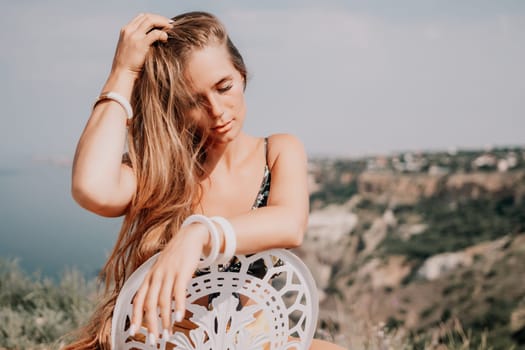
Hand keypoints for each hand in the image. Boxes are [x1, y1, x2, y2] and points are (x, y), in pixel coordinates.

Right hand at [111, 13, 171, 78]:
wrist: (122, 74)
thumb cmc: (128, 65)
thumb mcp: (130, 48)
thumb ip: (138, 40)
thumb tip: (153, 37)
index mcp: (126, 30)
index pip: (142, 17)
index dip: (154, 17)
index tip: (163, 22)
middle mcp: (129, 30)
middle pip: (147, 17)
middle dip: (160, 19)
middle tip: (170, 24)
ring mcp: (134, 36)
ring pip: (151, 21)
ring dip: (163, 23)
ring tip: (171, 29)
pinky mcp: (140, 44)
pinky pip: (155, 33)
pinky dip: (162, 34)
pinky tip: (165, 38)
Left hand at [130, 223, 208, 343]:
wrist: (189, 236)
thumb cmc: (176, 255)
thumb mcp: (161, 269)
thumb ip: (156, 285)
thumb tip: (154, 305)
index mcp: (149, 277)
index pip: (138, 299)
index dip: (135, 317)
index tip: (134, 332)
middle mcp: (156, 276)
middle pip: (149, 304)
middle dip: (151, 324)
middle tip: (153, 340)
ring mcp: (168, 274)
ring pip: (163, 301)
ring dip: (165, 320)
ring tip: (168, 333)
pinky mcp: (182, 272)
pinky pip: (178, 292)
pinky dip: (178, 306)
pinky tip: (179, 317)